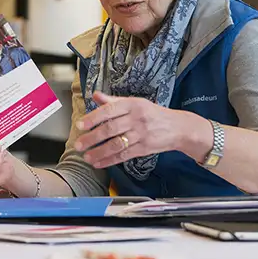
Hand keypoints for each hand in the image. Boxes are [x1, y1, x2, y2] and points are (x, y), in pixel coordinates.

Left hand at [74, 92, 194, 167]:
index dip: (93, 118)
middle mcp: (136, 119)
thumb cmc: (152, 113)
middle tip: (78, 144)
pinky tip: (99, 163)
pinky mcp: (145, 149)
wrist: (179, 127)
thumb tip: (95, 95)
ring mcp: (141, 135)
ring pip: (117, 144)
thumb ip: (113, 101)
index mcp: (132, 105)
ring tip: (86, 157)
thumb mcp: (135, 102)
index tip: (80, 125)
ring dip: (99, 152)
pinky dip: (110, 160)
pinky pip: (124, 155)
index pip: (110, 110)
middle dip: (92, 138)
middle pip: (111, 129)